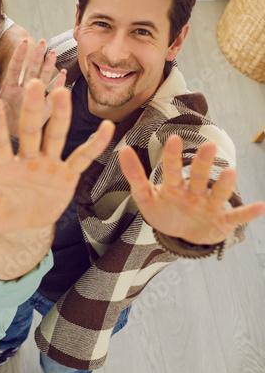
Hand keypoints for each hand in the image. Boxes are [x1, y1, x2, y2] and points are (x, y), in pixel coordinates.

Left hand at [0, 39, 65, 134]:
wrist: (7, 136)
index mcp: (10, 87)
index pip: (15, 68)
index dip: (20, 55)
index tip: (24, 42)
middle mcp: (23, 90)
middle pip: (32, 70)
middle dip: (37, 56)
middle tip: (43, 42)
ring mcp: (34, 97)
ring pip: (44, 78)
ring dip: (49, 66)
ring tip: (53, 52)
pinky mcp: (45, 109)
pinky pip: (53, 95)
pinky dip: (60, 85)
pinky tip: (64, 74)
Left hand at [0, 79, 113, 254]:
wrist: (27, 220)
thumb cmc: (4, 213)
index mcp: (4, 167)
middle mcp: (26, 159)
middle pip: (29, 131)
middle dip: (31, 110)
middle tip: (33, 83)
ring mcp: (48, 164)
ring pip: (54, 136)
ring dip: (59, 117)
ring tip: (62, 92)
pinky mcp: (67, 173)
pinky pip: (81, 157)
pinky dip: (94, 145)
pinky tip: (108, 129)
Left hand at [121, 136, 264, 244]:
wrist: (182, 235)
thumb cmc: (165, 212)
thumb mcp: (145, 197)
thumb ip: (134, 175)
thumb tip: (122, 149)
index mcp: (174, 186)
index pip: (171, 169)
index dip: (171, 155)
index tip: (172, 137)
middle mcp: (194, 192)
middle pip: (198, 175)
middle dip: (203, 162)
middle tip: (209, 145)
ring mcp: (210, 206)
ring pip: (217, 194)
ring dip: (223, 184)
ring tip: (230, 172)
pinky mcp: (222, 222)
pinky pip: (236, 217)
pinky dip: (248, 213)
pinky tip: (261, 206)